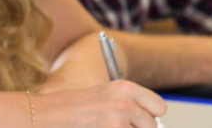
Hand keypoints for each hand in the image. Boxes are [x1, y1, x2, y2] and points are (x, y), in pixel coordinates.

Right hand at [34, 80, 165, 126]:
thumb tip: (152, 122)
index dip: (150, 115)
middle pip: (151, 125)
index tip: (141, 120)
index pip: (159, 107)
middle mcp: (124, 103)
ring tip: (107, 127)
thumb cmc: (76, 107)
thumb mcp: (106, 96)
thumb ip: (130, 105)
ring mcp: (117, 121)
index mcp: (124, 87)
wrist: (51, 114)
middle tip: (118, 125)